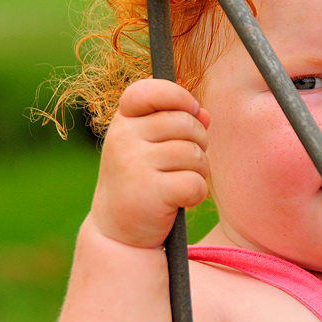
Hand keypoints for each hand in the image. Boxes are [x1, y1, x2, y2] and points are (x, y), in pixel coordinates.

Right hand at [91, 78, 209, 247]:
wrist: (117, 231)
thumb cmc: (140, 180)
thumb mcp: (150, 146)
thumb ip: (176, 123)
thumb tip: (204, 114)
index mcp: (124, 120)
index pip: (151, 90)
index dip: (178, 96)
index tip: (191, 110)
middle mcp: (124, 138)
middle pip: (186, 122)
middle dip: (199, 141)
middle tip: (187, 161)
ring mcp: (134, 164)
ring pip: (194, 154)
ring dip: (199, 170)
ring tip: (181, 182)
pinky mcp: (150, 192)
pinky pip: (195, 182)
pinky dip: (197, 194)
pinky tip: (180, 200)